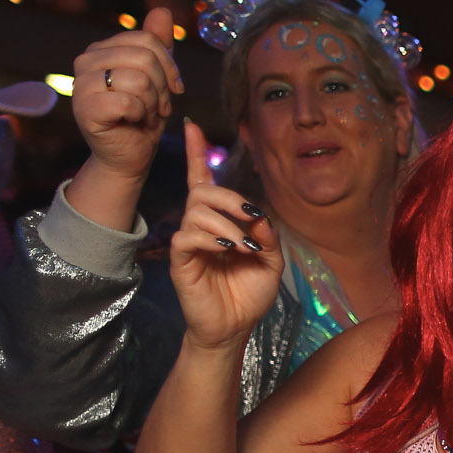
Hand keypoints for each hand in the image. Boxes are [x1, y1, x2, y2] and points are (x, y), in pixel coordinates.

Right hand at [71, 8, 184, 181]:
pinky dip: (141, 116)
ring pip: (139, 79)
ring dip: (153, 103)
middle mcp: (86, 61)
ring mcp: (81, 84)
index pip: (147, 40)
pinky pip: (128, 101)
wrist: (129, 155)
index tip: (173, 89)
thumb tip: (162, 10)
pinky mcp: (85, 108)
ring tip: (146, 115)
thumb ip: (157, 45)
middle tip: (159, 106)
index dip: (169, 66)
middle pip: (145, 57)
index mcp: (102, 49)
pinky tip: (135, 122)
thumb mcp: (157, 78)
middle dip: (163, 87)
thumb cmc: (142, 117)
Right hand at [169, 119, 280, 350]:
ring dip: (227, 224)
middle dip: (230, 197)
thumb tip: (260, 217)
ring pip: (196, 211)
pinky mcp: (180, 260)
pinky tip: (228, 250)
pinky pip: (187, 235)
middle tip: (252, 216)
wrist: (235, 327)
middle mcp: (200, 226)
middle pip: (202, 191)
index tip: (193, 126)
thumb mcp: (271, 263)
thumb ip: (268, 236)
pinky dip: (211, 238)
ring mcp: (188, 241)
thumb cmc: (248, 293)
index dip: (198, 154)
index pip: (204, 181)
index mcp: (219, 222)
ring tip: (244, 246)